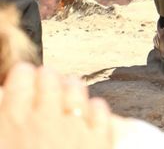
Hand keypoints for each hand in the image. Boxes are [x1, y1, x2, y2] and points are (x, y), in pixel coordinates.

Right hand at [0, 63, 114, 147]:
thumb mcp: (2, 142)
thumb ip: (5, 121)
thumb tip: (6, 100)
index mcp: (13, 122)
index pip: (21, 75)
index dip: (22, 77)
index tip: (22, 82)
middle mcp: (44, 119)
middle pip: (50, 76)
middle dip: (47, 80)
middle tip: (43, 93)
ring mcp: (74, 129)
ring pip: (76, 87)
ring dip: (69, 92)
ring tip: (64, 103)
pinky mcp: (99, 142)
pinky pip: (100, 109)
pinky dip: (93, 112)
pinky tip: (86, 121)